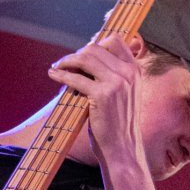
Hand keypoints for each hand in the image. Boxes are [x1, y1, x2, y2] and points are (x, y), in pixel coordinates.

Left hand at [47, 34, 145, 168]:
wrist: (123, 148)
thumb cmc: (119, 124)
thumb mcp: (123, 95)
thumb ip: (113, 76)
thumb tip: (87, 59)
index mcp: (135, 70)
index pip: (115, 41)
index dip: (95, 43)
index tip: (81, 53)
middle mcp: (128, 73)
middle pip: (96, 48)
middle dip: (77, 54)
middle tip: (65, 63)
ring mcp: (117, 83)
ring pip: (86, 58)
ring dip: (67, 60)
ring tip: (58, 67)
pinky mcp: (103, 95)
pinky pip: (76, 78)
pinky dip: (62, 75)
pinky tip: (54, 75)